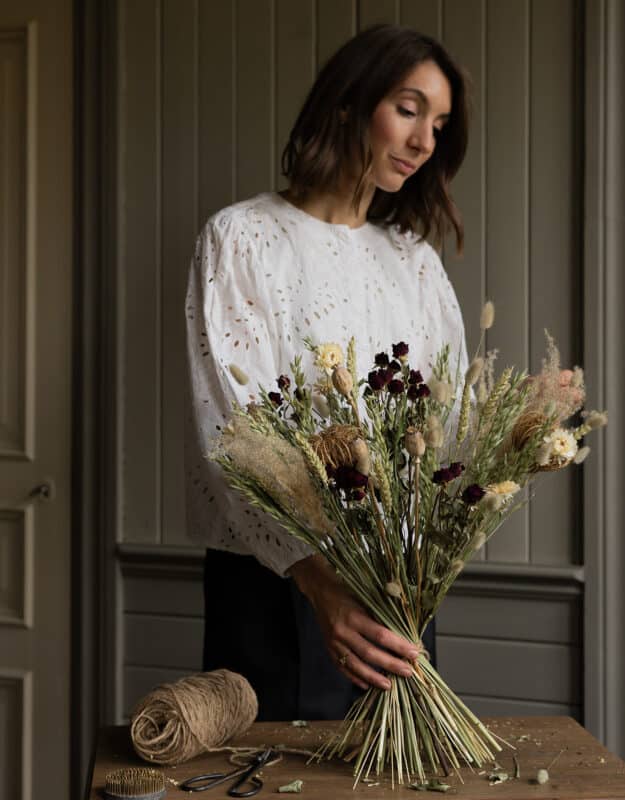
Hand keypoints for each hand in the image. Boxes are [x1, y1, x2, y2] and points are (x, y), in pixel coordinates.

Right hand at [287, 554, 420, 690]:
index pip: (380, 635)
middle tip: (407, 672)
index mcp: (354, 616)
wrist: (321, 592)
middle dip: (390, 664)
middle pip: (369, 653)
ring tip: (389, 685)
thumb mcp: (364, 598)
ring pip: (355, 665)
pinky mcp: (329, 648)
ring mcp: (334, 642)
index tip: (414, 653)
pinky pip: (342, 667)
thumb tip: (402, 633)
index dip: (398, 646)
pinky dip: (354, 677)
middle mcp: (343, 631)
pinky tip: (365, 684)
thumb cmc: (347, 592)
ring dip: (373, 677)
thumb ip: (379, 616)